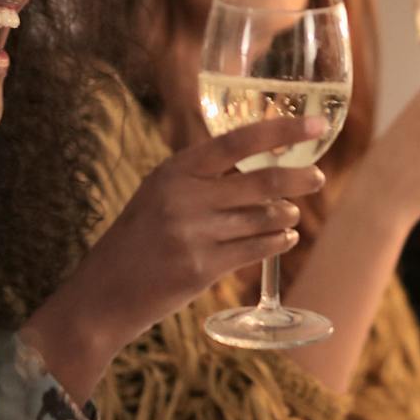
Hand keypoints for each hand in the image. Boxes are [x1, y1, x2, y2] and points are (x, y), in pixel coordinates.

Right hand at [92, 115, 326, 328]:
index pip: (238, 141)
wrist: (103, 294)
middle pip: (262, 181)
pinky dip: (278, 242)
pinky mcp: (202, 268)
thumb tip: (262, 165)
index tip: (316, 124)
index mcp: (174, 170)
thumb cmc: (137, 240)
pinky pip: (257, 249)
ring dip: (286, 214)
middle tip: (316, 178)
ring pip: (264, 218)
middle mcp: (185, 197)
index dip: (281, 131)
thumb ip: (201, 178)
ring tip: (290, 214)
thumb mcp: (159, 194)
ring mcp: (194, 234)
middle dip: (299, 178)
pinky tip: (285, 238)